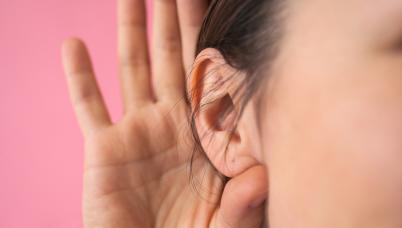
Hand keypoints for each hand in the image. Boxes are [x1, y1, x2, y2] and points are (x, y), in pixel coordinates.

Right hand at [62, 0, 266, 226]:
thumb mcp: (224, 226)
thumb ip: (243, 203)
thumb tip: (263, 177)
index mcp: (202, 134)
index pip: (208, 75)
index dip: (209, 39)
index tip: (209, 4)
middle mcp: (169, 123)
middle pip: (170, 58)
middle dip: (170, 19)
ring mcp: (135, 132)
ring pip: (131, 68)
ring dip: (129, 30)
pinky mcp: (103, 149)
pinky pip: (89, 105)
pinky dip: (79, 77)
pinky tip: (73, 45)